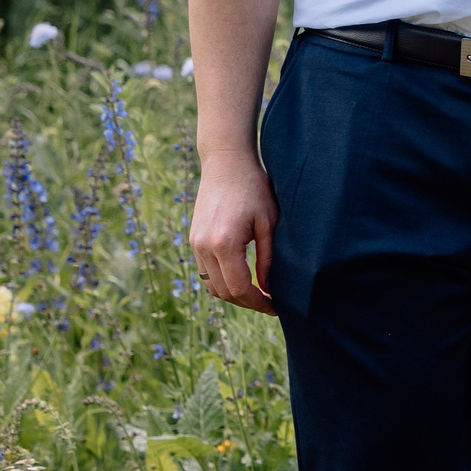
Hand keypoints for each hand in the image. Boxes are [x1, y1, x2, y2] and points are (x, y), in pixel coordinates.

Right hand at [189, 152, 277, 313]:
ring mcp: (194, 245)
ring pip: (211, 286)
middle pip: (223, 292)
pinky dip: (222, 281)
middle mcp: (203, 247)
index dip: (259, 302)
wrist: (225, 163)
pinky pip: (205, 272)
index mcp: (224, 244)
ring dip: (233, 294)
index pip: (240, 288)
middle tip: (271, 303)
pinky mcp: (193, 240)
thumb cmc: (254, 188)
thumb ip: (268, 259)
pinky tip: (242, 278)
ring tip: (258, 293)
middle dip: (248, 302)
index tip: (277, 307)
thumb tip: (269, 288)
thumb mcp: (268, 223)